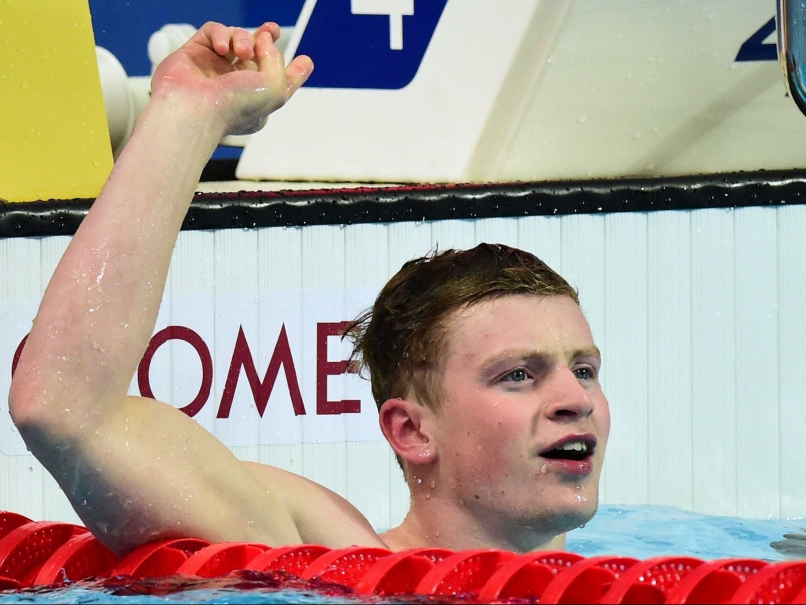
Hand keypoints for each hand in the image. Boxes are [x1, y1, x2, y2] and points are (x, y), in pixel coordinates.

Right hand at [150, 22, 312, 135]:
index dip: (293, 71)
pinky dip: (220, 34)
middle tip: (271, 31)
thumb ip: (277, 60)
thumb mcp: (275, 89)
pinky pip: (212, 32)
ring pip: (236, 39)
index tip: (305, 60)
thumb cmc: (234, 107)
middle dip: (267, 40)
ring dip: (244, 39)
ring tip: (242, 51)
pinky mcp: (195, 54)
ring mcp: (215, 69)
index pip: (278, 82)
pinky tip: (221, 48)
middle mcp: (236, 85)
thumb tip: (264, 38)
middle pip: (257, 55)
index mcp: (257, 101)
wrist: (194, 110)